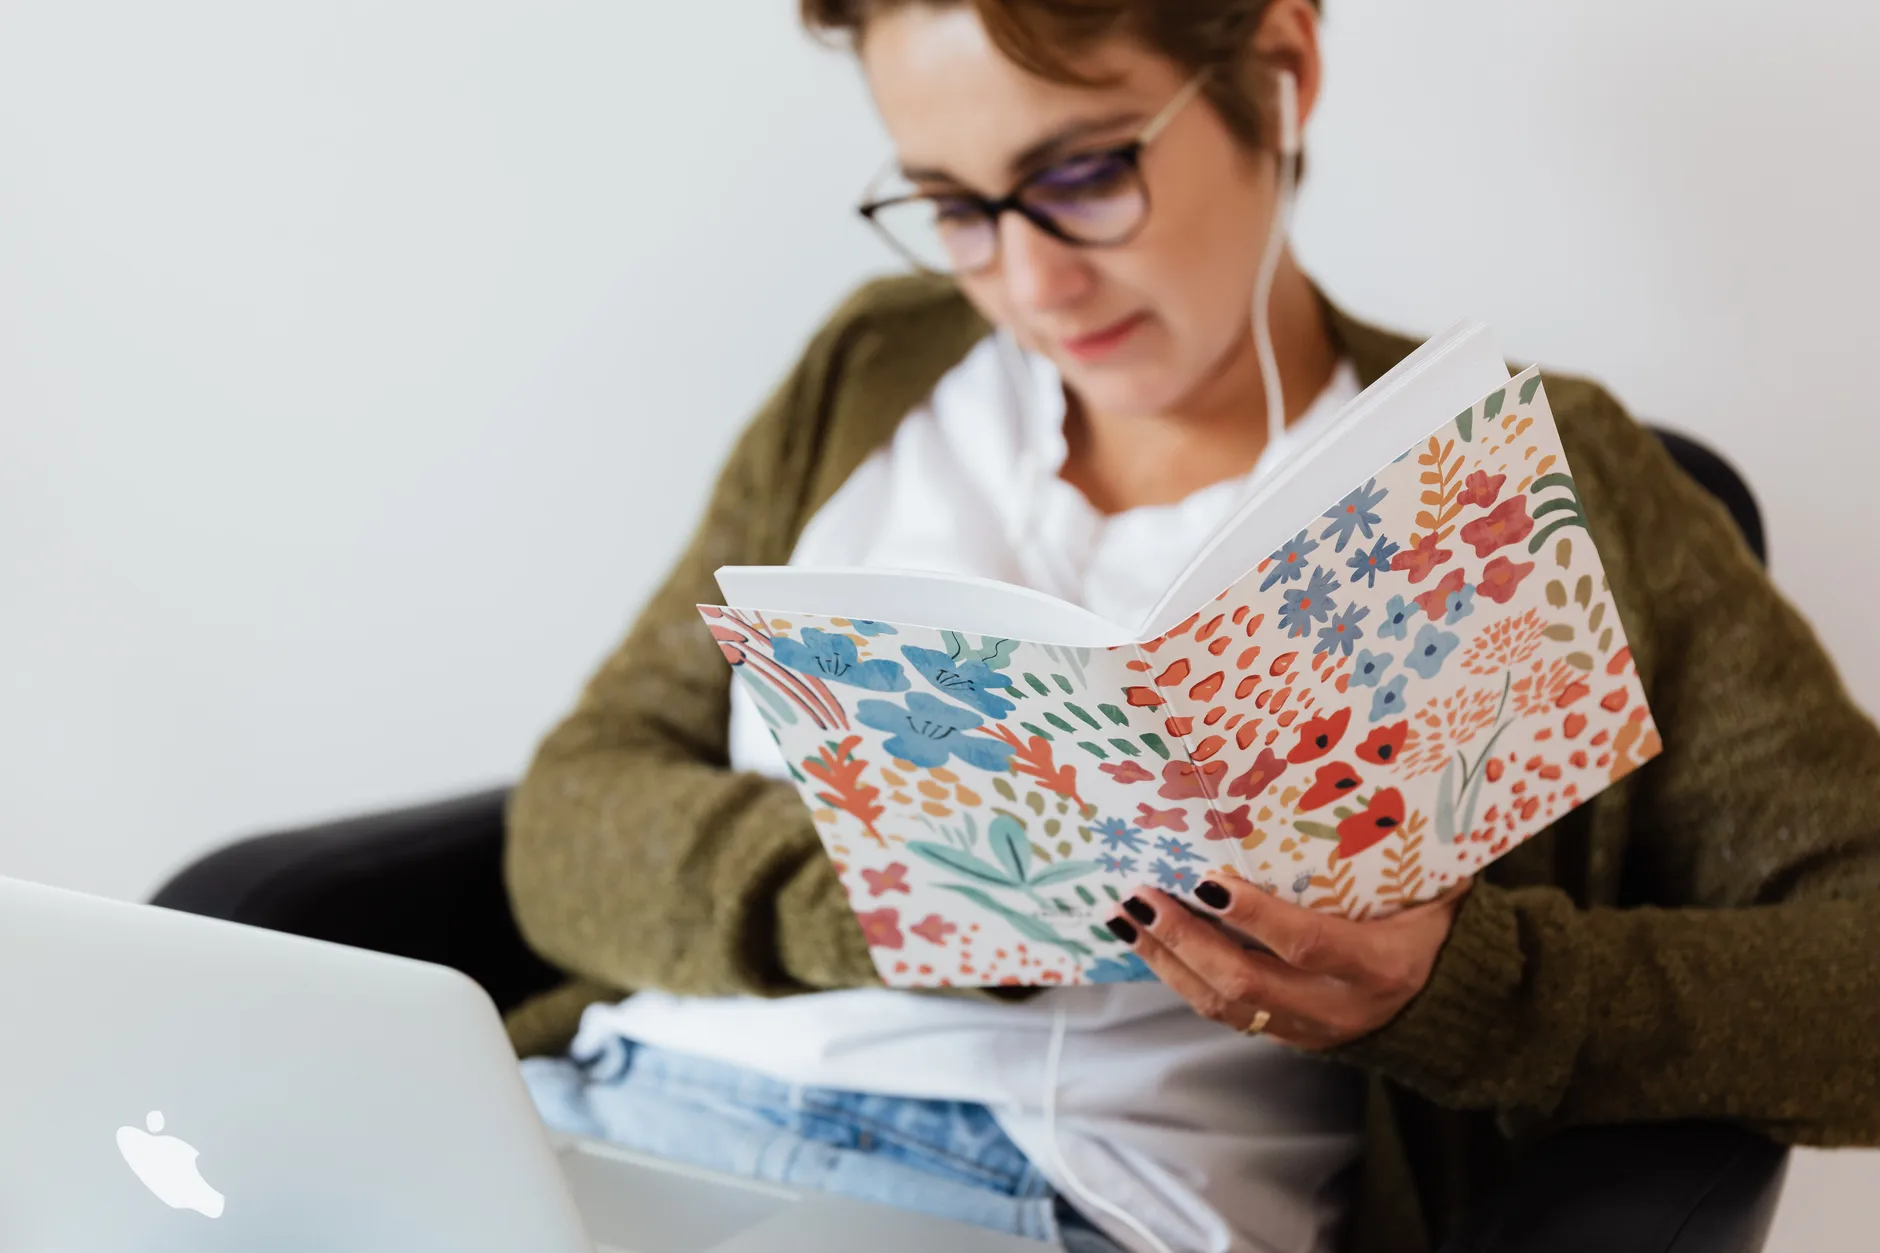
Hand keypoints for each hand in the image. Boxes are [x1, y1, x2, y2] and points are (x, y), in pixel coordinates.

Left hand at [1105, 876, 1470, 1049]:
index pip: (1305, 944)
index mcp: (1380, 965)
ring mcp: (1311, 1029)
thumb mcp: (1435, 888)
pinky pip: (1224, 1014)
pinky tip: (1148, 945)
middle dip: (1185, 939)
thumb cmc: (1438, 925)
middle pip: (1245, 982)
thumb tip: (1375, 774)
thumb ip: (1399, 847)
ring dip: (1167, 960)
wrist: (1456, 1007)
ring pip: (1223, 1005)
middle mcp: (1340, 1005)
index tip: (1206, 880)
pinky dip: (1180, 978)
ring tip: (1125, 917)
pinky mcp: (1288, 1037)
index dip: (1254, 916)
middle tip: (1143, 895)